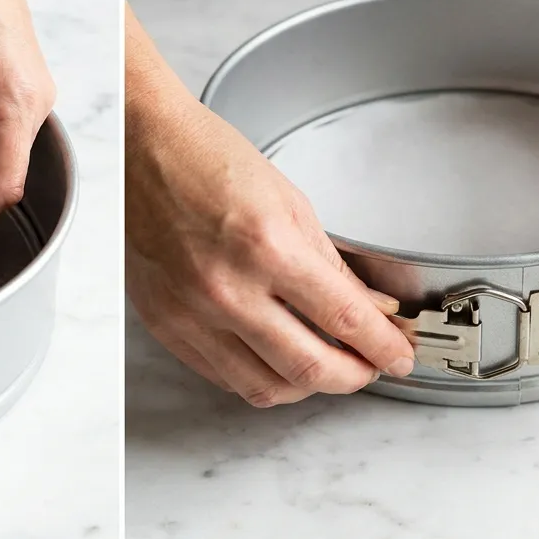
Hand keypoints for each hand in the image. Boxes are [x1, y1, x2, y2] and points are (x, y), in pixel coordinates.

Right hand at [126, 85, 416, 406]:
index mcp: (267, 247)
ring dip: (308, 387)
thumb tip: (369, 307)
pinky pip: (223, 377)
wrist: (140, 150)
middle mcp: (227, 288)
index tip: (398, 354)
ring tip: (325, 368)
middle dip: (355, 376)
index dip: (384, 347)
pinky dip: (260, 378)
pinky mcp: (166, 326)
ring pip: (266, 388)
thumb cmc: (207, 160)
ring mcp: (192, 313)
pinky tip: (276, 361)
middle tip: (370, 367)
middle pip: (311, 369)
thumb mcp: (289, 202)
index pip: (346, 320)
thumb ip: (330, 265)